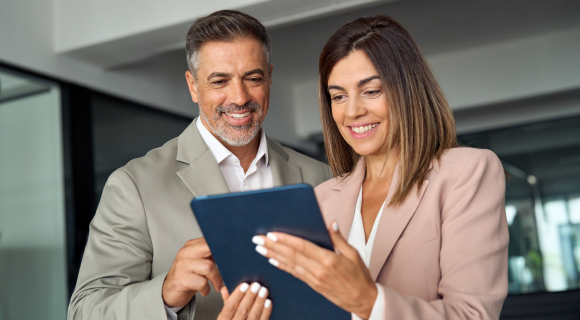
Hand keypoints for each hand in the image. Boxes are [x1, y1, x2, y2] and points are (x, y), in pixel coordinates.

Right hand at [162, 238, 223, 306]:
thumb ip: (210, 255)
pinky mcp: (181, 279)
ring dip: (216, 279)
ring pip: (208, 267)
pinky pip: (202, 283)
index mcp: (191, 246)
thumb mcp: (199, 262)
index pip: (209, 239)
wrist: (171, 291)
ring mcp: (182, 265)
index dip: (221, 246)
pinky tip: (204, 290)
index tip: (230, 255)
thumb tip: (229, 253)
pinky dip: (207, 289)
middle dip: (221, 259)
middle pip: (208, 247)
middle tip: (226, 270)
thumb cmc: (188, 276)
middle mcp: (185, 253)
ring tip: (217, 285)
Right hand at [218, 282, 271, 319]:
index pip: (229, 307)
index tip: (244, 285)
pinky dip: (266, 312)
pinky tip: (268, 303)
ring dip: (259, 302)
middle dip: (250, 297)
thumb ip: (226, 303)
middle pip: (242, 310)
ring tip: (264, 291)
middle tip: (256, 285)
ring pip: (253, 316)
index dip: (237, 295)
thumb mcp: (225, 317)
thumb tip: (226, 289)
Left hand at [252, 221, 376, 318]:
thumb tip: (331, 223)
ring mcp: (314, 279)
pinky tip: (273, 261)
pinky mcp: (312, 285)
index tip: (272, 234)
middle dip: (272, 246)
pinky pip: (294, 273)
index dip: (285, 240)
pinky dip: (282, 266)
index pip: (302, 247)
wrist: (363, 301)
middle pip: (291, 255)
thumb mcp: (353, 254)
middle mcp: (318, 270)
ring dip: (273, 255)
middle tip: (258, 239)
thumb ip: (339, 238)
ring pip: (289, 264)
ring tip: (260, 248)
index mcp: (328, 260)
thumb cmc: (360, 277)